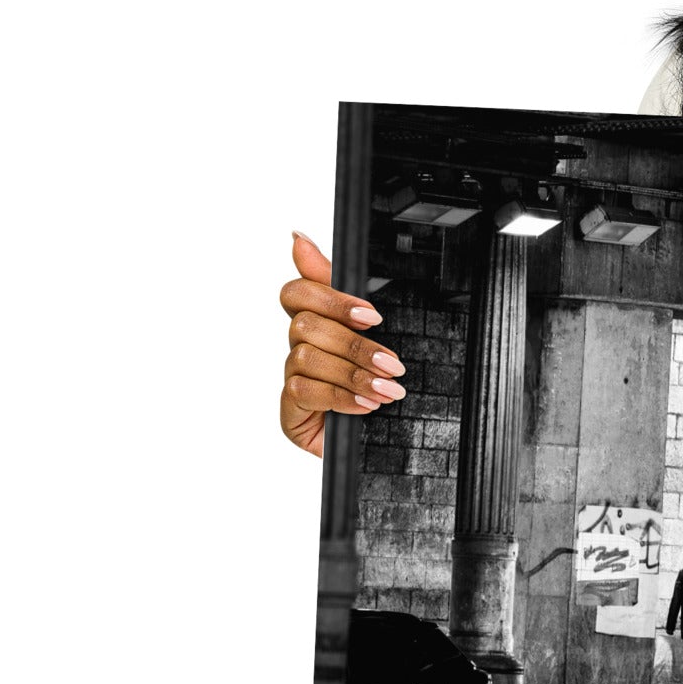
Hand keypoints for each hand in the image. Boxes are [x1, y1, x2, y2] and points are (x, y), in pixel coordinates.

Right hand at [279, 230, 406, 456]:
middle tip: (392, 363)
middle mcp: (300, 348)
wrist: (388, 444)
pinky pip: (303, 391)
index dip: (330, 297)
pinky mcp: (290, 412)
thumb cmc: (381, 387)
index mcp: (319, 324)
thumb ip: (345, 292)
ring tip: (388, 391)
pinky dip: (340, 397)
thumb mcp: (377, 337)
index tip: (373, 316)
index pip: (298, 292)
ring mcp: (293, 379)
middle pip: (305, 324)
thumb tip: (298, 238)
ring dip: (353, 374)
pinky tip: (366, 407)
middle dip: (354, 344)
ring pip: (306, 357)